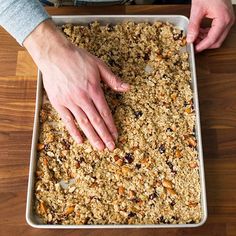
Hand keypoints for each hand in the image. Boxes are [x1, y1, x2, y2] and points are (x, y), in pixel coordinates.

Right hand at [24, 20, 129, 150]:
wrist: (54, 54)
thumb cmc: (78, 59)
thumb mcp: (99, 65)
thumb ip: (113, 79)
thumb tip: (127, 88)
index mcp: (94, 89)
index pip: (105, 112)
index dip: (111, 126)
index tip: (116, 136)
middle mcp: (82, 98)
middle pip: (96, 121)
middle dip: (104, 135)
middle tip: (110, 147)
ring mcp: (69, 101)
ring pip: (83, 123)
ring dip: (92, 137)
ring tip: (99, 147)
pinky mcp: (58, 102)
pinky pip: (67, 120)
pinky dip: (74, 131)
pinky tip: (80, 140)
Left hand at [187, 0, 234, 51]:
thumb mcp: (197, 9)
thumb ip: (193, 26)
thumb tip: (190, 39)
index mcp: (223, 19)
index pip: (212, 40)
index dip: (201, 46)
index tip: (193, 49)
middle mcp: (228, 21)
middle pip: (216, 42)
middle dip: (204, 45)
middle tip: (193, 44)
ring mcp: (228, 20)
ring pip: (217, 38)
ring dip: (205, 40)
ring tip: (194, 37)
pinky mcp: (225, 19)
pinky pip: (217, 32)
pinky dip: (207, 34)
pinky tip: (199, 32)